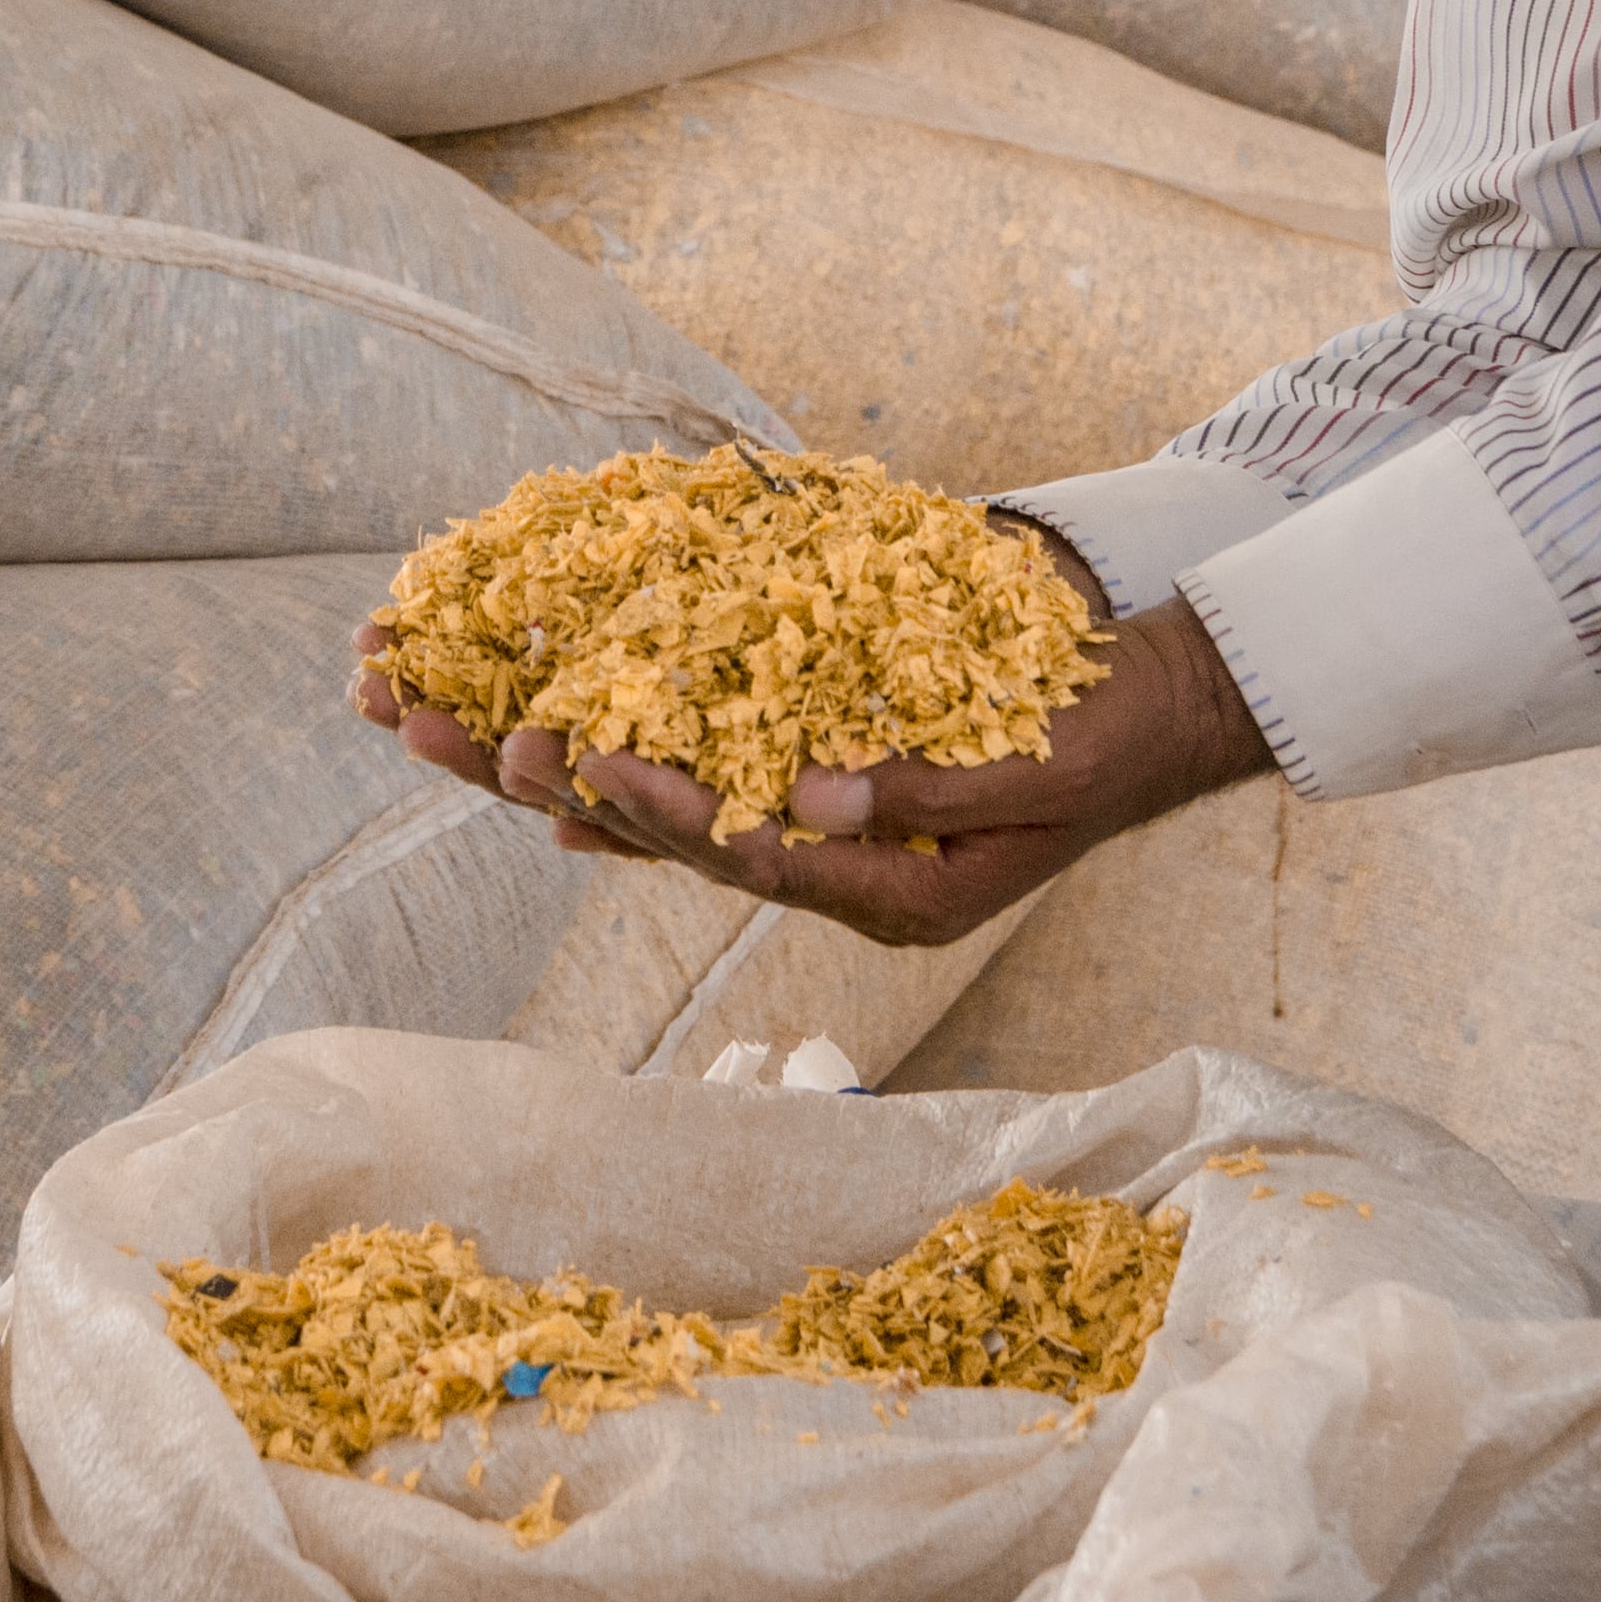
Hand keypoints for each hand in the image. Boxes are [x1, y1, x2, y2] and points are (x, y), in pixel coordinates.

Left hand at [348, 584, 1273, 950]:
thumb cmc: (1114, 731)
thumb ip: (935, 784)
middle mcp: (842, 876)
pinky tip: (541, 756)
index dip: (659, 807)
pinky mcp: (819, 793)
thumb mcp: (1047, 762)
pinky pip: (702, 786)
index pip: (749, 854)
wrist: (1161, 709)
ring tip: (439, 726)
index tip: (577, 756)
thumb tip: (816, 796)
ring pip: (669, 813)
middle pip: (675, 839)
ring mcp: (826, 839)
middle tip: (445, 732)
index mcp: (894, 893)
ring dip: (555, 768)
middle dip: (556, 781)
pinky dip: (624, 768)